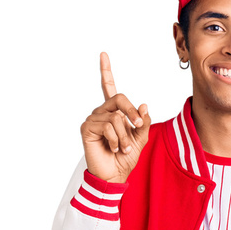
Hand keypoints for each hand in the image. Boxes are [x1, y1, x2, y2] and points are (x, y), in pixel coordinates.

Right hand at [80, 52, 150, 182]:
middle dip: (133, 113)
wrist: (115, 175)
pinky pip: (107, 126)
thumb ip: (143, 122)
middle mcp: (101, 112)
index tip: (103, 54)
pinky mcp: (87, 128)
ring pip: (116, 117)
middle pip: (119, 98)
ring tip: (123, 148)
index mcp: (114, 112)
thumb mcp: (141, 139)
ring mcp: (93, 119)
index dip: (106, 71)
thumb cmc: (125, 157)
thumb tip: (143, 105)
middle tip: (139, 127)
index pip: (108, 87)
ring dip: (124, 135)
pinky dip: (115, 139)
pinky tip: (112, 148)